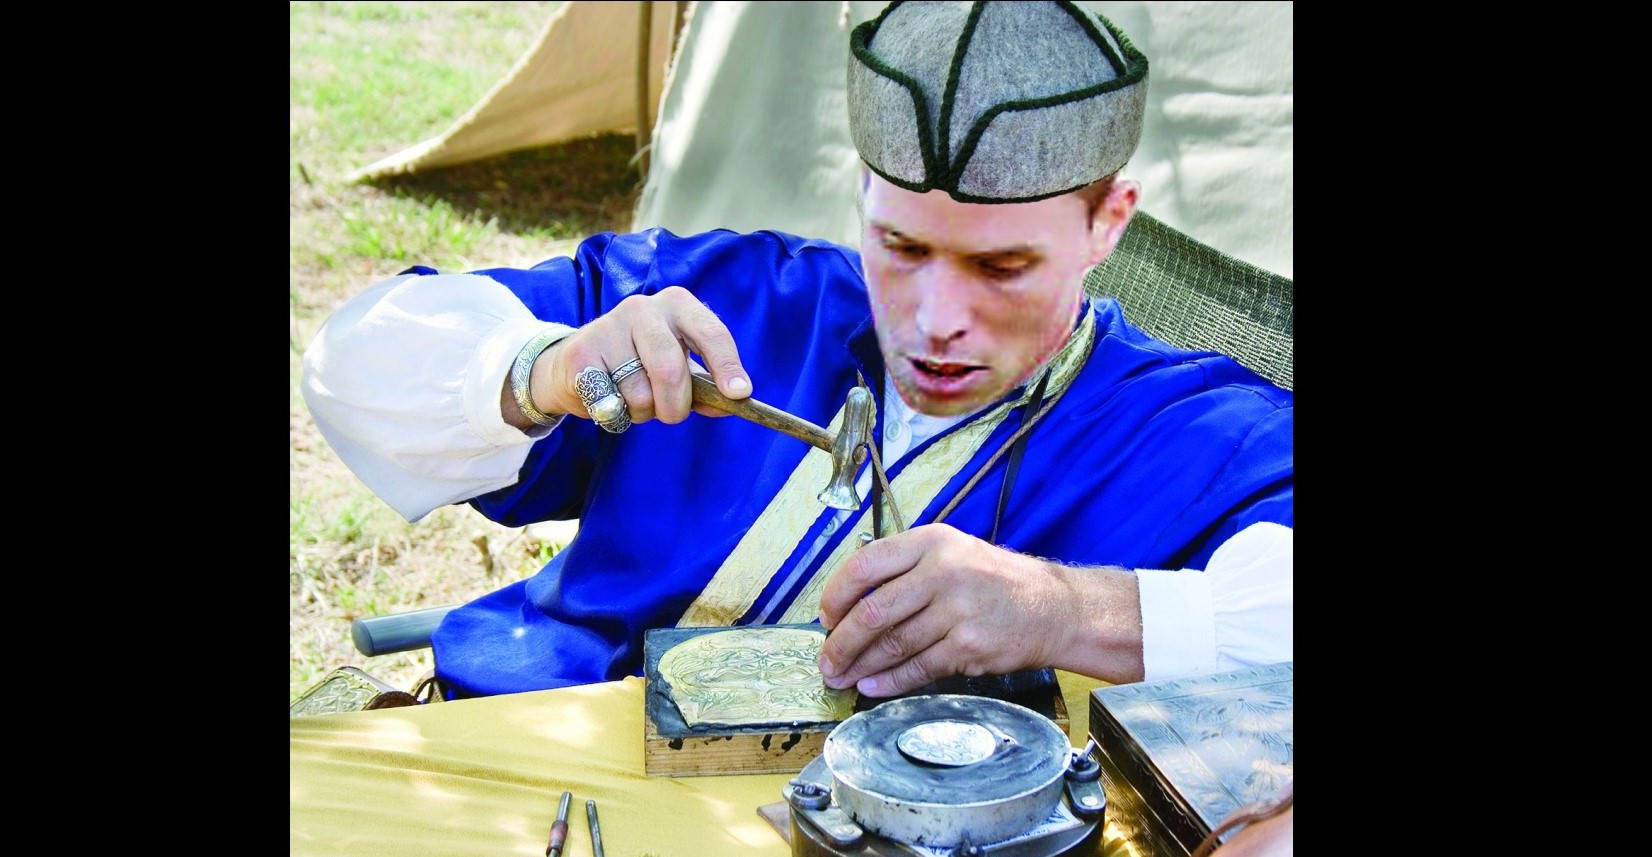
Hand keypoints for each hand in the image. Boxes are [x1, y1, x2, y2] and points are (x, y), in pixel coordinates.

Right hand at [537, 287, 750, 426]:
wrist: (579, 363)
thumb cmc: (641, 365)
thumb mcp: (681, 369)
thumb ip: (707, 387)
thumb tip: (735, 400)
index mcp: (678, 304)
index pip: (712, 333)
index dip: (727, 366)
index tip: (739, 393)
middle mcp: (643, 307)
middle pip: (670, 370)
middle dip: (675, 406)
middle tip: (670, 414)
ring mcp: (608, 325)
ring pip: (639, 394)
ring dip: (641, 412)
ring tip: (630, 397)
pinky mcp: (581, 351)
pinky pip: (609, 402)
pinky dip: (614, 414)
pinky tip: (607, 397)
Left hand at [815, 524, 1077, 696]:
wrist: (1054, 608)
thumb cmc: (996, 581)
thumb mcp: (952, 553)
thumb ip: (905, 570)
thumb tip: (851, 606)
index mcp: (931, 542)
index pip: (865, 565)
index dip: (836, 595)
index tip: (825, 617)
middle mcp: (942, 572)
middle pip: (873, 611)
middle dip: (841, 642)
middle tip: (826, 660)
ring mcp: (957, 611)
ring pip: (892, 644)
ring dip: (860, 666)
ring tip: (842, 677)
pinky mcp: (968, 646)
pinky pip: (918, 668)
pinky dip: (890, 681)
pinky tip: (872, 687)